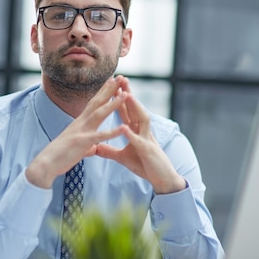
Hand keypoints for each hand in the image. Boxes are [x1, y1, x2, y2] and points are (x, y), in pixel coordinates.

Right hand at [25, 76, 128, 188]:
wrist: (45, 164)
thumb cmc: (60, 156)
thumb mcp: (78, 148)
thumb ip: (87, 145)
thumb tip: (93, 148)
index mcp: (80, 122)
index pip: (94, 103)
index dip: (103, 91)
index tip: (113, 80)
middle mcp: (81, 123)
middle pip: (98, 102)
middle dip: (110, 89)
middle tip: (122, 77)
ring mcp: (82, 131)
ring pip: (100, 114)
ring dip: (113, 104)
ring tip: (126, 94)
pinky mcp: (82, 143)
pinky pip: (99, 136)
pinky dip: (112, 132)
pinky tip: (124, 128)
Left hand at [95, 76, 185, 194]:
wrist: (161, 179)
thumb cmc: (145, 166)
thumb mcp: (123, 158)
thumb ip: (110, 151)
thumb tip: (96, 147)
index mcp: (136, 131)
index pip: (127, 111)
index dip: (119, 99)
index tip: (112, 85)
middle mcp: (143, 132)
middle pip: (135, 109)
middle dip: (128, 94)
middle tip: (121, 79)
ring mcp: (147, 140)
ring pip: (142, 119)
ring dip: (134, 107)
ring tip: (127, 96)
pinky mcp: (148, 152)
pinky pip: (139, 141)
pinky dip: (131, 135)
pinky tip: (124, 128)